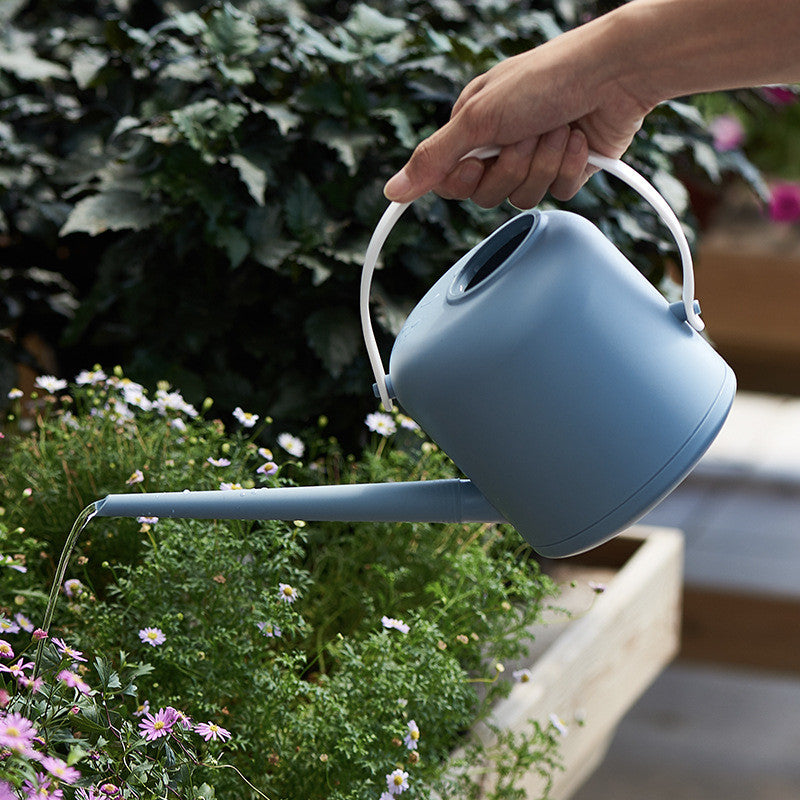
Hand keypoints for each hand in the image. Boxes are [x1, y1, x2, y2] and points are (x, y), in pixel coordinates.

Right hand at [384, 18, 652, 207]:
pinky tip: (578, 139)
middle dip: (513, 165)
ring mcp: (535, 160)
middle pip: (489, 196)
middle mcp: (501, 147)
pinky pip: (559, 194)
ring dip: (544, 162)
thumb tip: (391, 190)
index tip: (479, 159)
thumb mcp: (478, 118)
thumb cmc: (545, 79)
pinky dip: (570, 167)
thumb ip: (434, 159)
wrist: (614, 72)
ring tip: (557, 129)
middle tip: (527, 133)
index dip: (466, 179)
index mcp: (473, 130)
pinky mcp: (567, 170)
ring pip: (524, 198)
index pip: (451, 183)